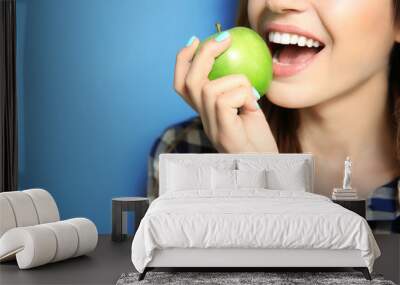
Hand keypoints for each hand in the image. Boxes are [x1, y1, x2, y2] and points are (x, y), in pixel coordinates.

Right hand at [173, 33, 278, 152]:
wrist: (268, 167)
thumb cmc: (260, 140)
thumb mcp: (248, 108)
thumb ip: (238, 90)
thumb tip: (241, 61)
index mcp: (206, 114)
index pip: (182, 86)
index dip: (183, 61)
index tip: (195, 40)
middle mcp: (204, 121)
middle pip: (190, 81)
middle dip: (204, 54)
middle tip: (224, 38)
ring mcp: (212, 127)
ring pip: (210, 89)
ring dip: (236, 81)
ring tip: (252, 93)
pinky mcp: (223, 132)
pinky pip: (225, 99)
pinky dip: (244, 94)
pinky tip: (253, 106)